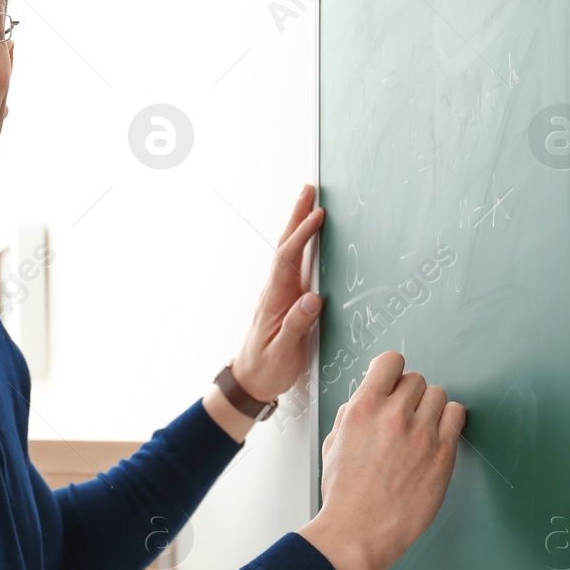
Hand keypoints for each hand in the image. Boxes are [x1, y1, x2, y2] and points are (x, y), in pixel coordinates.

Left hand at [231, 184, 325, 402]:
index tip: (318, 215)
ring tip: (311, 202)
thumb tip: (313, 298)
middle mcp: (277, 290)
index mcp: (275, 299)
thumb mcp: (283, 351)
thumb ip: (297, 325)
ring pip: (291, 253)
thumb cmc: (268, 367)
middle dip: (297, 217)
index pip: (288, 259)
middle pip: (286, 246)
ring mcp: (281, 293)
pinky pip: (296, 265)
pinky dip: (304, 245)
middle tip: (309, 190)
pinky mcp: (287, 299)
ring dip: (300, 226)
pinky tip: (310, 237)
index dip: (303, 236)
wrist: (251, 380)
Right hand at [299, 351, 465, 569]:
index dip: (392, 371)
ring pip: (439, 395)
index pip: (390, 362)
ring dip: (430, 407)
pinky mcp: (443, 454)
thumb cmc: (344, 494)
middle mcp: (394, 415)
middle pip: (417, 379)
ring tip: (421, 428)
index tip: (393, 382)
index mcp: (363, 408)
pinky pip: (457, 415)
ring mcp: (422, 434)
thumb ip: (353, 414)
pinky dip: (449, 420)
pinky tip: (437, 435)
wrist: (359, 530)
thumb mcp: (334, 443)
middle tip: (404, 415)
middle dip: (409, 395)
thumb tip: (368, 400)